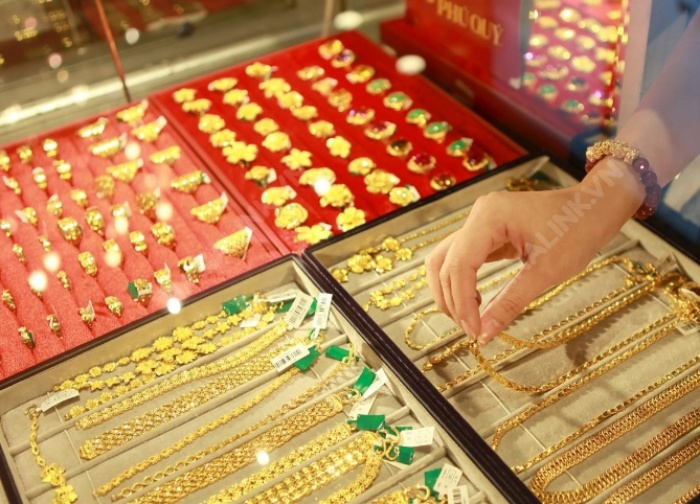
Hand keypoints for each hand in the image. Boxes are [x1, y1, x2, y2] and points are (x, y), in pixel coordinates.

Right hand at [425, 164, 642, 344]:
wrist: (596, 208)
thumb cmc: (578, 230)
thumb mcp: (546, 272)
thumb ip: (510, 303)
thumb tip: (485, 334)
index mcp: (489, 217)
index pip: (459, 266)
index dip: (462, 303)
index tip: (474, 332)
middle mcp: (478, 215)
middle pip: (445, 263)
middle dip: (453, 300)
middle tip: (471, 330)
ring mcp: (480, 221)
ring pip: (446, 260)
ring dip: (450, 290)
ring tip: (468, 318)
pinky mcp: (486, 230)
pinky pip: (461, 257)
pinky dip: (462, 281)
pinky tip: (476, 301)